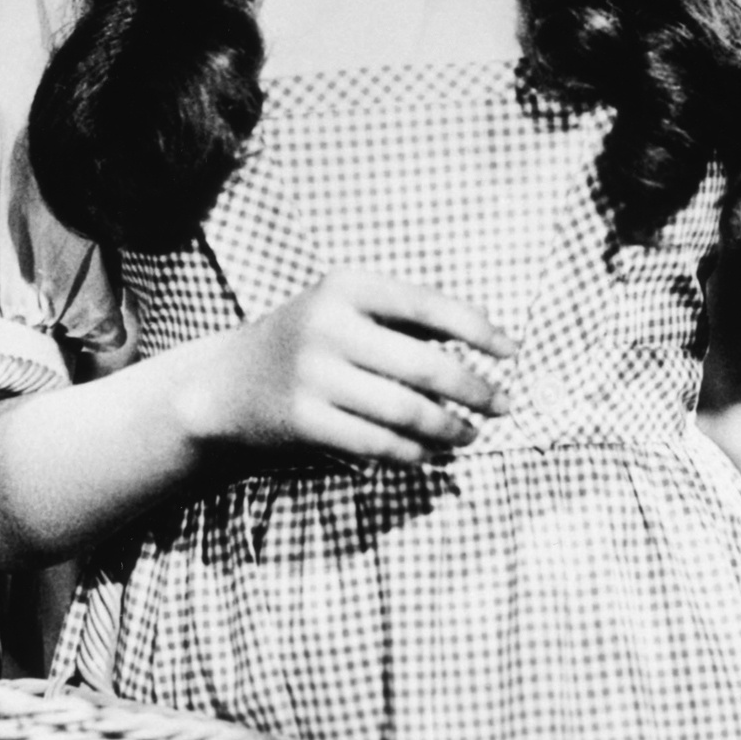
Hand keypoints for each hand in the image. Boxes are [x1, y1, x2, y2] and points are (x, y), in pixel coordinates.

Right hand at [181, 268, 515, 467]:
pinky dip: (414, 452)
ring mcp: (314, 374)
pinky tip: (432, 454)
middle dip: (476, 390)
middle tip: (505, 405)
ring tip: (471, 434)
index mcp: (348, 285)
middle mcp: (330, 324)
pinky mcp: (305, 420)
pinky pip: (378, 443)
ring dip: (450, 428)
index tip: (514, 353)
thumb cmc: (307, 341)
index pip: (430, 305)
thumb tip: (485, 341)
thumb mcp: (346, 309)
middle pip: (425, 366)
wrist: (226, 384)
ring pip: (407, 411)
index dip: (480, 331)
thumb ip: (406, 319)